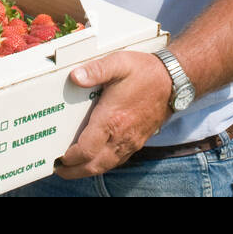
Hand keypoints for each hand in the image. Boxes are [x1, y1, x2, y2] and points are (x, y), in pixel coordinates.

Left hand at [54, 50, 173, 178]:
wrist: (174, 81)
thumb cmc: (145, 72)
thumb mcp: (119, 62)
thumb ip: (96, 70)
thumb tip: (76, 77)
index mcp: (112, 120)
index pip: (86, 150)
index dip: (69, 158)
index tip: (58, 157)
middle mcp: (121, 136)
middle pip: (94, 166)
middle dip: (74, 171)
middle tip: (59, 169)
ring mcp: (131, 142)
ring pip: (105, 166)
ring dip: (87, 170)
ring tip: (72, 167)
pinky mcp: (138, 142)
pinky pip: (117, 161)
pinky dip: (102, 165)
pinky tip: (95, 159)